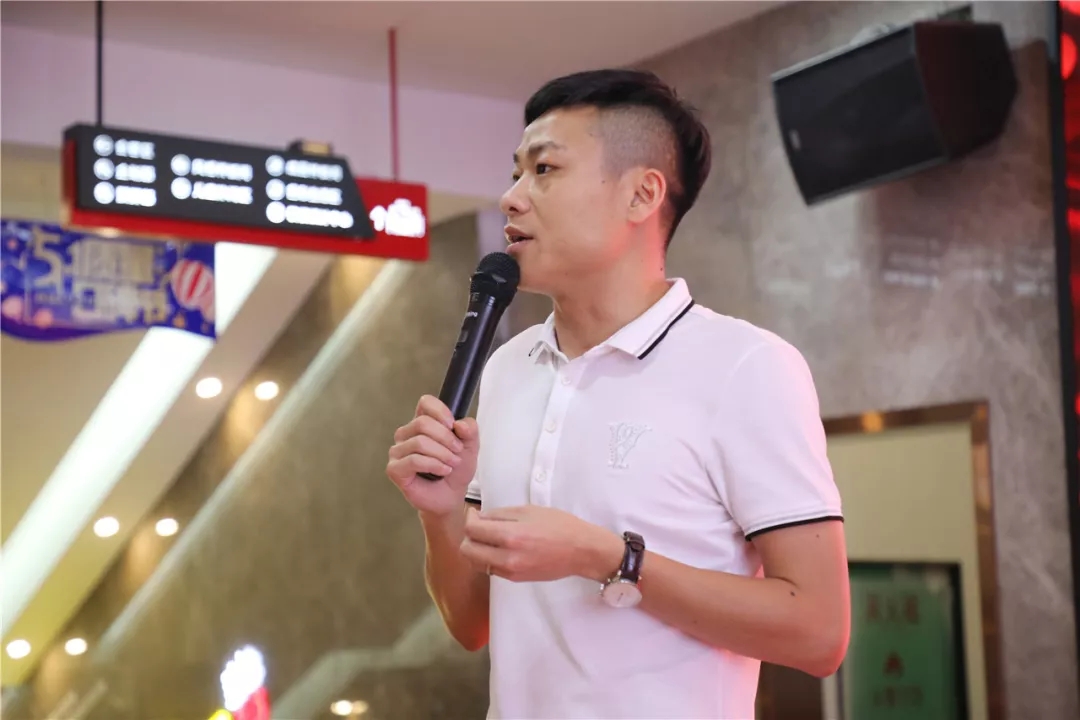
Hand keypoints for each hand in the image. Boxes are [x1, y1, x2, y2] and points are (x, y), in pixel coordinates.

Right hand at [386, 395, 478, 516]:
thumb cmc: (456, 469)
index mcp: (421, 423)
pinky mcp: (394, 469)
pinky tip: (443, 471)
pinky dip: (433, 465)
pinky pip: (413, 460)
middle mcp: (406, 434)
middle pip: (423, 423)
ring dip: (442, 454)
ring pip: (419, 442)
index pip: (425, 403)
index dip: (441, 412)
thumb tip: (460, 424)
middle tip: (457, 452)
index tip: (454, 427)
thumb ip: (470, 430)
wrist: (451, 496)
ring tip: (452, 464)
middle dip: (446, 438)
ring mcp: (397, 451)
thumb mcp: (470, 446)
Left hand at [460, 505, 623, 582]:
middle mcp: (506, 557)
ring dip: (476, 549)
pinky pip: (490, 569)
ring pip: (476, 563)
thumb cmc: (559, 525)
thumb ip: (500, 514)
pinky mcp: (514, 579)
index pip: (472, 530)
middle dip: (468, 536)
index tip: (474, 513)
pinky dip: (487, 558)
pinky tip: (499, 548)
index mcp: (510, 536)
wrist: (581, 551)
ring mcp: (510, 571)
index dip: (469, 519)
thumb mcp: (528, 510)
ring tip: (488, 537)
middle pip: (467, 550)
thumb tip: (479, 517)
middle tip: (479, 525)